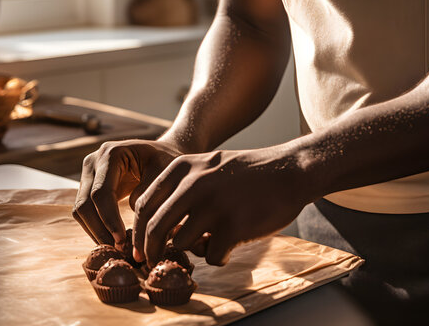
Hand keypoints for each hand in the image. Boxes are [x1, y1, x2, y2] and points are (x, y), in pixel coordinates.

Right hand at [73, 140, 181, 249]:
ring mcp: (88, 174)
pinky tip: (114, 240)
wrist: (160, 154)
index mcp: (110, 154)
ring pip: (80, 211)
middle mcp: (93, 161)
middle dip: (101, 230)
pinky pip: (85, 213)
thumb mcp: (164, 173)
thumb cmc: (166, 162)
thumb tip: (136, 226)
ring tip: (118, 249)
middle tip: (120, 250)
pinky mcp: (88, 187)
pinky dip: (96, 229)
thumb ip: (149, 196)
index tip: (123, 241)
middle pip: (84, 204)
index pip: (101, 193)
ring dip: (96, 233)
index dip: (110, 220)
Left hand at [133, 148, 312, 266]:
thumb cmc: (247, 173)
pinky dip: (219, 256)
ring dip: (192, 249)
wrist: (290, 171)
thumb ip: (179, 187)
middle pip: (155, 228)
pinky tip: (231, 245)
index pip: (143, 204)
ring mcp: (213, 205)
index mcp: (182, 168)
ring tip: (210, 241)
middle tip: (151, 262)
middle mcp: (193, 184)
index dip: (138, 231)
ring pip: (181, 244)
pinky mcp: (233, 226)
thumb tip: (152, 225)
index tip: (140, 247)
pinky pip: (211, 255)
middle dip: (150, 251)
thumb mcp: (207, 165)